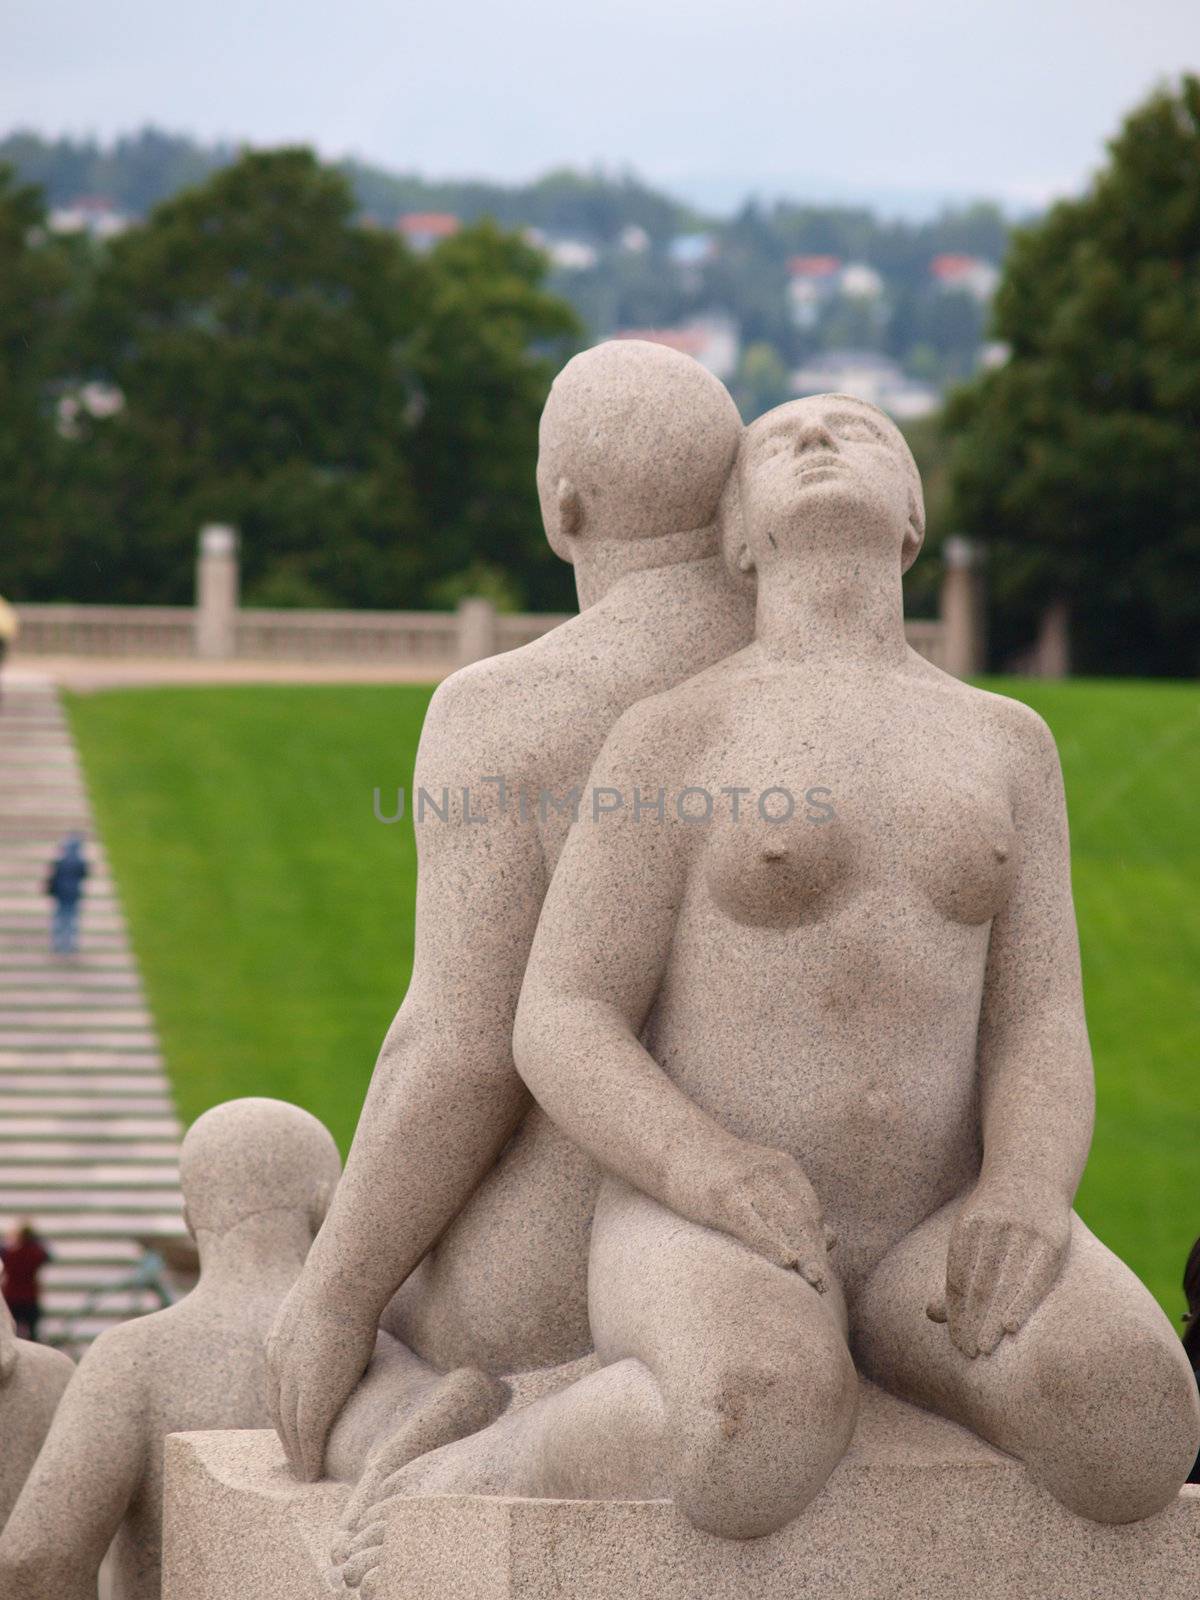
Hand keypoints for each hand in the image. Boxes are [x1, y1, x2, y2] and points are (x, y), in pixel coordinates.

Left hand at [266, 1273, 377, 1481]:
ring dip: (295, 1453)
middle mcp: (277, 1365)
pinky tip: (311, 1474)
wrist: (341, 1283)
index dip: (285, 1406)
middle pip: (278, 1411)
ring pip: (289, 1428)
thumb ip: (326, 1307)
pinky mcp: (312, 1399)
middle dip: (285, 1435)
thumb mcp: (325, 1293)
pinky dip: (307, 1458)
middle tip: (294, 1457)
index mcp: (279, 1339)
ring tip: (303, 1472)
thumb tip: (347, 1300)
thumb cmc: (344, 1276)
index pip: (278, 1384)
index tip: (293, 1422)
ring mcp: (292, 1383)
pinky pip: (306, 1437)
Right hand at [677, 1138, 833, 1288]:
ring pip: (784, 1223)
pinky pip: (754, 1224)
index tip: (823, 1274)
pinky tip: (787, 1262)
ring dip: (802, 1255)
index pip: (811, 1211)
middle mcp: (770, 1172)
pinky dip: (773, 1244)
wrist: (677, 1146)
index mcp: (784, 1168)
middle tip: (822, 1286)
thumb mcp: (762, 1181)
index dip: (818, 1244)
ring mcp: (747, 1183)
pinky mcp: (724, 1196)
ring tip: (814, 1283)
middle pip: (802, 1218)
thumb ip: (795, 1206)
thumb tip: (833, 1239)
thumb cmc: (718, 1172)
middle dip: (813, 1253)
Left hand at [927, 1177, 1070, 1357]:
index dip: (956, 1310)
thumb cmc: (995, 1216)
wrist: (1032, 1174)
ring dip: (994, 1318)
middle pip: (979, 1283)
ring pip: (1004, 1284)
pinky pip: (1035, 1279)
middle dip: (973, 1320)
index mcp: (969, 1225)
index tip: (956, 1341)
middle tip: (969, 1353)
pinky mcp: (1051, 1240)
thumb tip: (930, 1314)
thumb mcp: (969, 1234)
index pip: (958, 1276)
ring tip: (986, 1347)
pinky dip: (1021, 1303)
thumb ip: (956, 1275)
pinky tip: (1012, 1326)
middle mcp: (995, 1228)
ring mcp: (1024, 1232)